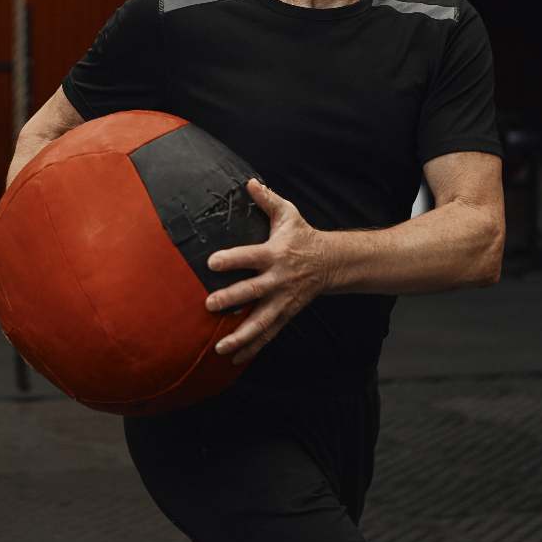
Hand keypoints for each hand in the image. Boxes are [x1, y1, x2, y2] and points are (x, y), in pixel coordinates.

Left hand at [204, 179, 332, 363]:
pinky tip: (233, 359)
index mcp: (275, 254)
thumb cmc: (302, 236)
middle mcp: (278, 280)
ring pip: (260, 321)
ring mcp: (282, 301)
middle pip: (253, 292)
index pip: (250, 256)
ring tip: (219, 347)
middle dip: (232, 299)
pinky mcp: (285, 314)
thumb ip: (266, 199)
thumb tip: (248, 181)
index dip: (232, 259)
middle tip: (209, 305)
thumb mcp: (288, 214)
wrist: (331, 263)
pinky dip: (251, 348)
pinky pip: (267, 334)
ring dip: (240, 336)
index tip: (212, 262)